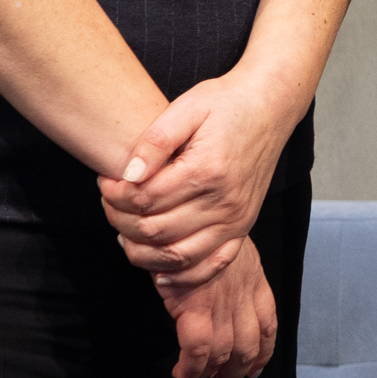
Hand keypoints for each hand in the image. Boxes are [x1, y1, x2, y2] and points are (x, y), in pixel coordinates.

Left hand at [102, 65, 301, 286]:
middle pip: (155, 230)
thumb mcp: (187, 107)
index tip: (105, 181)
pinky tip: (159, 268)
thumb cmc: (227, 103)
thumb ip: (154, 141)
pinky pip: (210, 264)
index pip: (145, 199)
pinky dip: (182, 274)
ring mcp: (236, 218)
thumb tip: (128, 175)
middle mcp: (224, 201)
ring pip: (177, 256)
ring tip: (126, 230)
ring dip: (142, 251)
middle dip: (120, 220)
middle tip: (109, 203)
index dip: (115, 195)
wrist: (270, 105)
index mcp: (207, 169)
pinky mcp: (243, 226)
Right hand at [162, 236, 277, 377]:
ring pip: (226, 355)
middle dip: (239, 371)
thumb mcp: (227, 246)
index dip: (265, 351)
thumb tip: (219, 285)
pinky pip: (199, 353)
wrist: (187, 219)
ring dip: (214, 375)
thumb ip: (230, 269)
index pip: (268, 323)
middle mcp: (244, 297)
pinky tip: (183, 376)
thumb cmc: (200, 230)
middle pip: (251, 347)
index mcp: (254, 281)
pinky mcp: (197, 311)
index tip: (257, 367)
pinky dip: (191, 370)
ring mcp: (222, 306)